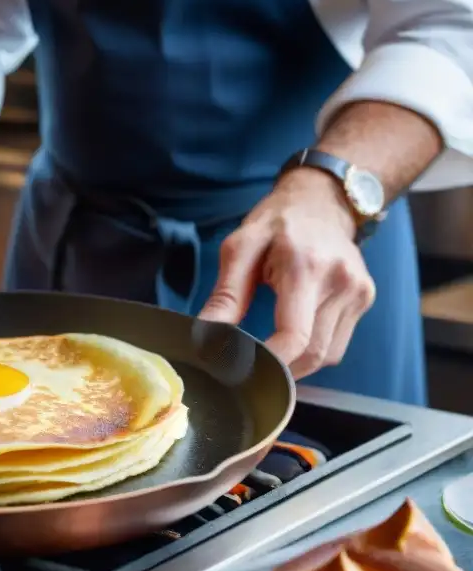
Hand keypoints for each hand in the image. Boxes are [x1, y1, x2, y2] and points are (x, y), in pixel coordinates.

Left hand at [198, 168, 376, 377]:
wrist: (321, 200)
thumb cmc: (277, 222)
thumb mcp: (241, 248)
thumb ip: (225, 295)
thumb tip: (206, 335)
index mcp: (305, 267)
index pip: (295, 336)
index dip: (270, 362)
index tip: (241, 370)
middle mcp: (340, 281)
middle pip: (313, 353)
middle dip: (279, 369)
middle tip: (248, 369)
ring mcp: (358, 291)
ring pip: (328, 355)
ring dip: (296, 364)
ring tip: (269, 353)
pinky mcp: (364, 298)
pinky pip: (338, 345)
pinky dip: (313, 351)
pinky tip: (293, 338)